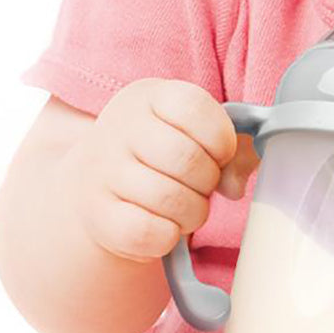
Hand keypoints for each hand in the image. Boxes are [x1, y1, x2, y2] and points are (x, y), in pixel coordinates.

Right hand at [60, 78, 254, 262]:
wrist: (100, 180)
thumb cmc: (164, 153)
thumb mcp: (198, 133)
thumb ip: (236, 149)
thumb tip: (234, 185)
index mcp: (149, 96)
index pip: (194, 108)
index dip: (221, 138)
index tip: (219, 154)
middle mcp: (120, 128)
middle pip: (186, 158)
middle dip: (208, 180)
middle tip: (203, 186)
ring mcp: (102, 171)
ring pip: (169, 199)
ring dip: (194, 212)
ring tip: (187, 208)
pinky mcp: (97, 214)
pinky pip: (146, 232)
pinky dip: (168, 236)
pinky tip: (166, 227)